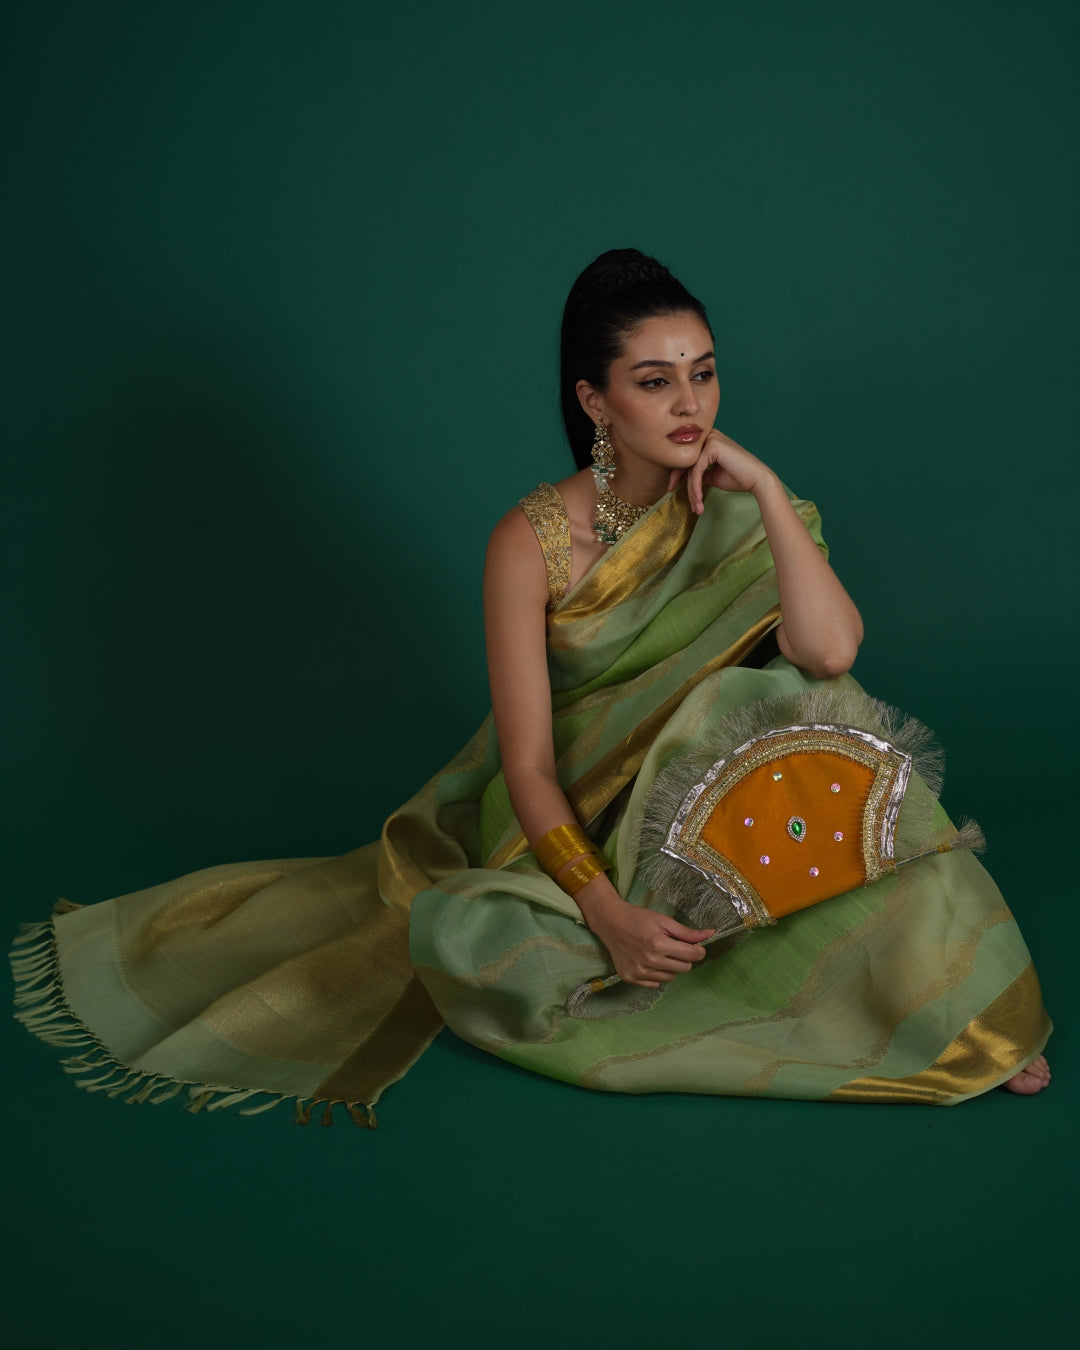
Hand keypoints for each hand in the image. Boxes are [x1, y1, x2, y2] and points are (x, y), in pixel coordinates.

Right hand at [583, 894, 714, 988]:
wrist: (610, 922)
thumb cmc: (638, 918)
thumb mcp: (664, 921)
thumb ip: (687, 932)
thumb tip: (710, 934)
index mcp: (659, 944)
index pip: (693, 955)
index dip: (698, 950)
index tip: (695, 946)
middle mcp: (649, 961)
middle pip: (685, 968)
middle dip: (684, 957)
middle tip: (673, 946)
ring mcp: (639, 973)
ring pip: (671, 977)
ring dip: (670, 967)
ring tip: (659, 953)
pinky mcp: (631, 979)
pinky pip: (655, 984)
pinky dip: (656, 974)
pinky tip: (648, 961)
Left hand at [666, 428, 772, 513]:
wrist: (757, 479)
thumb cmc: (738, 478)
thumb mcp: (713, 475)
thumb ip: (699, 473)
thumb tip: (685, 477)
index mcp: (709, 440)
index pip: (687, 456)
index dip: (677, 472)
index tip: (671, 487)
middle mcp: (709, 436)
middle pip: (685, 459)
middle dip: (677, 478)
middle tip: (670, 492)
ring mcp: (711, 439)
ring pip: (690, 467)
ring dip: (691, 489)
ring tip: (695, 505)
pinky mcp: (712, 447)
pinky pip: (697, 470)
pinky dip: (696, 487)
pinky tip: (699, 500)